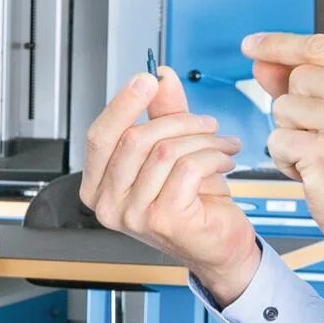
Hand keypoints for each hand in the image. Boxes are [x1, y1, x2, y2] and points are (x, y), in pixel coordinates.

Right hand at [76, 67, 260, 305]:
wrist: (218, 247)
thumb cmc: (193, 204)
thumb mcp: (172, 151)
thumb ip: (162, 114)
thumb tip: (160, 75)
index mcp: (98, 187)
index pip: (100, 137)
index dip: (122, 104)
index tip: (147, 79)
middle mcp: (108, 205)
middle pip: (134, 139)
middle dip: (178, 121)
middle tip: (206, 122)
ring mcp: (133, 215)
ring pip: (165, 151)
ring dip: (203, 139)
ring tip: (222, 143)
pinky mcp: (164, 219)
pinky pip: (187, 168)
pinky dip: (213, 156)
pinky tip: (224, 160)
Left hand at [241, 33, 323, 267]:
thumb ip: (312, 84)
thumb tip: (263, 61)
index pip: (319, 46)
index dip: (280, 44)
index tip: (253, 45)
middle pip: (297, 79)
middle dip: (298, 108)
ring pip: (282, 110)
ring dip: (292, 135)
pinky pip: (277, 142)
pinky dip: (286, 160)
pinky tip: (315, 172)